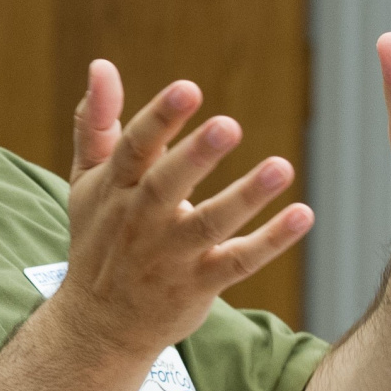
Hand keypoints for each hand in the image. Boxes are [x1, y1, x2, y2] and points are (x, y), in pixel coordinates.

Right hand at [54, 60, 312, 362]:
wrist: (98, 325)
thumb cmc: (99, 238)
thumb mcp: (87, 180)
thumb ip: (96, 123)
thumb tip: (100, 65)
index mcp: (115, 188)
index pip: (135, 148)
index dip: (160, 118)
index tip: (189, 89)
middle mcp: (140, 220)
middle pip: (167, 186)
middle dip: (196, 157)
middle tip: (228, 126)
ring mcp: (171, 256)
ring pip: (210, 225)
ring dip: (246, 197)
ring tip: (281, 167)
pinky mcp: (199, 284)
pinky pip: (238, 262)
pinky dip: (270, 241)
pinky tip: (303, 215)